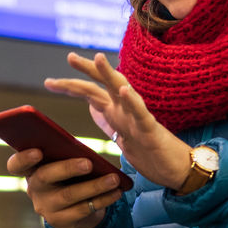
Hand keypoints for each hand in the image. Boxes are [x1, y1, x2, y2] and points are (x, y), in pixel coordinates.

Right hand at [7, 148, 123, 227]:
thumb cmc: (68, 175)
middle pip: (46, 177)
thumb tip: (82, 148)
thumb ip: (64, 153)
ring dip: (94, 186)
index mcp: (31, 168)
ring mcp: (46, 206)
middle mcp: (34, 188)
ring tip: (114, 179)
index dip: (24, 158)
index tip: (37, 151)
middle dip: (67, 168)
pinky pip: (83, 210)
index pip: (16, 164)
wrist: (72, 208)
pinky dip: (103, 199)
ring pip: (69, 195)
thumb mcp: (62, 163)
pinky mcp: (61, 221)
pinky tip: (116, 192)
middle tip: (88, 163)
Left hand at [46, 52, 192, 191]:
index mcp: (117, 113)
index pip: (91, 93)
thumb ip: (109, 120)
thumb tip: (93, 107)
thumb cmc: (151, 153)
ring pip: (122, 91)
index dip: (72, 86)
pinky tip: (124, 90)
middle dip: (86, 70)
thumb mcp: (122, 136)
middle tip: (69, 56)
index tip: (49, 81)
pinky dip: (132, 102)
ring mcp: (138, 118)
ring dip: (109, 74)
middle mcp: (126, 111)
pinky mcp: (151, 131)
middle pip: (103, 85)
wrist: (177, 171)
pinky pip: (141, 114)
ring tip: (97, 57)